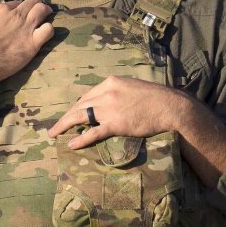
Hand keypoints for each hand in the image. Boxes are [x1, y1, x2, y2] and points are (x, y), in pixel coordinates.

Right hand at [0, 0, 53, 89]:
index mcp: (0, 10)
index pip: (16, 3)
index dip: (19, 7)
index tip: (21, 13)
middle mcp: (15, 15)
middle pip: (31, 3)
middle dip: (36, 5)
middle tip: (39, 10)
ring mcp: (26, 28)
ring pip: (42, 11)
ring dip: (45, 12)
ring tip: (47, 15)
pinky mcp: (33, 43)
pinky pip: (48, 30)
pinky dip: (49, 29)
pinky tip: (46, 32)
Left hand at [54, 76, 194, 149]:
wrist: (171, 107)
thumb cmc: (156, 98)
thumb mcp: (134, 87)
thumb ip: (119, 92)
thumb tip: (112, 101)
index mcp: (111, 82)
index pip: (88, 95)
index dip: (77, 106)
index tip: (72, 114)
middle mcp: (106, 93)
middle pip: (79, 105)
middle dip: (66, 116)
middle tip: (56, 126)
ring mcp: (110, 109)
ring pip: (80, 117)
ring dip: (64, 126)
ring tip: (54, 133)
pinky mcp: (115, 124)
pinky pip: (93, 132)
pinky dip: (80, 139)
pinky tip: (71, 144)